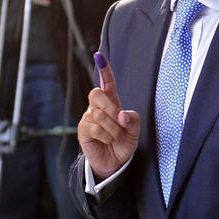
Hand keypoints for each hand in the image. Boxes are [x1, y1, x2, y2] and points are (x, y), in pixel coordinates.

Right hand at [79, 52, 139, 179]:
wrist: (114, 162)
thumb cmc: (124, 143)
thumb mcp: (135, 131)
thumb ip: (133, 120)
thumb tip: (122, 115)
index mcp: (112, 102)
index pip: (107, 83)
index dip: (104, 70)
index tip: (99, 56)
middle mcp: (98, 107)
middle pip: (96, 93)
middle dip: (110, 106)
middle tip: (120, 120)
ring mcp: (89, 117)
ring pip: (99, 114)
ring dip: (113, 128)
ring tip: (116, 137)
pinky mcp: (83, 129)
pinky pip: (95, 128)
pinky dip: (106, 136)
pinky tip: (107, 141)